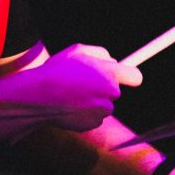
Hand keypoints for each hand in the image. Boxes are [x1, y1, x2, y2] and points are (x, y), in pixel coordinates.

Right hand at [0, 43, 141, 131]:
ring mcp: (102, 110)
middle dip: (103, 88)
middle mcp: (110, 93)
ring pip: (103, 105)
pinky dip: (84, 113)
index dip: (130, 76)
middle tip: (82, 84)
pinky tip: (70, 107)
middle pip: (115, 92)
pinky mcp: (93, 123)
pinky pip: (93, 117)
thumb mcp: (77, 51)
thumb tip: (114, 60)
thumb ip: (100, 53)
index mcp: (109, 73)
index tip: (127, 77)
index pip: (135, 76)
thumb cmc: (57, 70)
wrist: (39, 96)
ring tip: (72, 95)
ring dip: (92, 101)